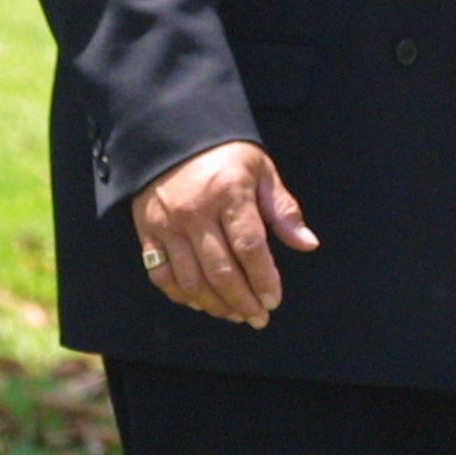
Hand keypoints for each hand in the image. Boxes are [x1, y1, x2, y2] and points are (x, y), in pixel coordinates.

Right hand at [132, 140, 318, 327]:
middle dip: (243, 300)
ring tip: (236, 314)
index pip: (249, 247)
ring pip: (191, 280)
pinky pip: (162, 275)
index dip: (263, 278)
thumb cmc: (225, 155)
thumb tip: (308, 244)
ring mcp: (167, 225)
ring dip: (216, 305)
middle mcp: (195, 212)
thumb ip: (283, 209)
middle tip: (259, 318)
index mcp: (228, 193)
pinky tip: (202, 303)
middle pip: (221, 270)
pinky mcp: (147, 232)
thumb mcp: (261, 171)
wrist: (173, 137)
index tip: (274, 299)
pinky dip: (182, 295)